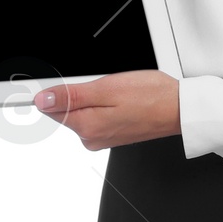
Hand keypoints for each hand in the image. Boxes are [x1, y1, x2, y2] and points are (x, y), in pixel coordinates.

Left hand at [34, 72, 180, 149]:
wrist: (179, 109)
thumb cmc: (150, 96)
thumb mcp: (105, 88)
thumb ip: (71, 96)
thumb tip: (43, 100)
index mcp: (86, 127)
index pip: (51, 107)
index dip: (56, 89)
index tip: (71, 83)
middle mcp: (91, 138)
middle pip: (66, 109)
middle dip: (79, 92)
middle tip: (104, 85)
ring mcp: (102, 138)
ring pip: (83, 111)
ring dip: (94, 97)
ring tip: (117, 92)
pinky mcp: (112, 134)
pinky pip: (97, 115)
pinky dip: (104, 104)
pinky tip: (121, 100)